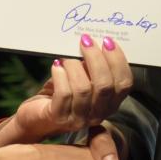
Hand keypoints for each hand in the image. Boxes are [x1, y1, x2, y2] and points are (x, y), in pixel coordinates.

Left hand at [11, 35, 132, 141]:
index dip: (118, 61)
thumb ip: (92, 66)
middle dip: (96, 59)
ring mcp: (78, 118)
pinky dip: (60, 76)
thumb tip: (93, 42)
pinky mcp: (58, 117)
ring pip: (83, 89)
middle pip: (105, 86)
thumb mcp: (82, 78)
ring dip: (75, 66)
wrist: (36, 117)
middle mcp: (98, 114)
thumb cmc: (61, 93)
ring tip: (66, 55)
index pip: (124, 84)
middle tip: (86, 41)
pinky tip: (56, 65)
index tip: (108, 41)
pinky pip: (64, 94)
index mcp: (110, 103)